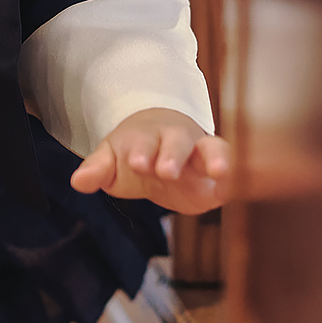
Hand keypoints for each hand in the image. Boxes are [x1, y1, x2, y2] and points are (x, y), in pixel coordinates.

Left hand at [70, 108, 231, 213]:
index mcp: (146, 137)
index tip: (136, 162)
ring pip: (211, 148)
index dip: (140, 151)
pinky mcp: (220, 169)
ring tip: (217, 172)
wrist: (163, 146)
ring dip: (213, 158)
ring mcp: (202, 152)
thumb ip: (97, 170)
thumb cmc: (135, 152)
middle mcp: (176, 140)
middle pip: (177, 142)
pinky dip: (239, 172)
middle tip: (166, 170)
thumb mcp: (111, 160)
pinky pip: (234, 165)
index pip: (143, 142)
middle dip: (172, 155)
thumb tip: (78, 182)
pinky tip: (243, 184)